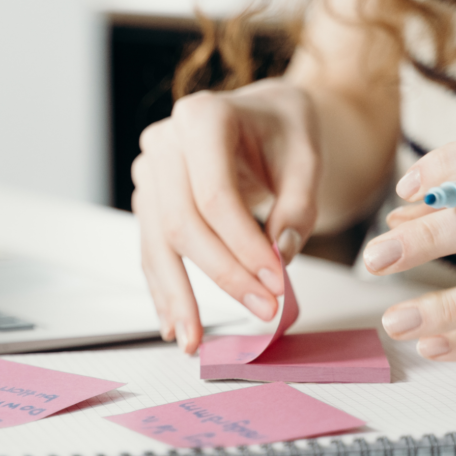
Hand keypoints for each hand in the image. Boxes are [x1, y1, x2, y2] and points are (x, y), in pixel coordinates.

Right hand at [132, 79, 320, 353]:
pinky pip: (152, 250)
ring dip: (177, 297)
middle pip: (181, 223)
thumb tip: (280, 254)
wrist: (259, 115)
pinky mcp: (148, 201)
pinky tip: (173, 323)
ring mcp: (149, 173)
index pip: (215, 196)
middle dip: (222, 275)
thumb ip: (299, 204)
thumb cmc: (282, 128)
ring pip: (157, 243)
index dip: (244, 246)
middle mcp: (164, 142)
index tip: (276, 283)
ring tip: (194, 340)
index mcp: (201, 117)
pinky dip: (163, 290)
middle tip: (262, 310)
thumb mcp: (306, 153)